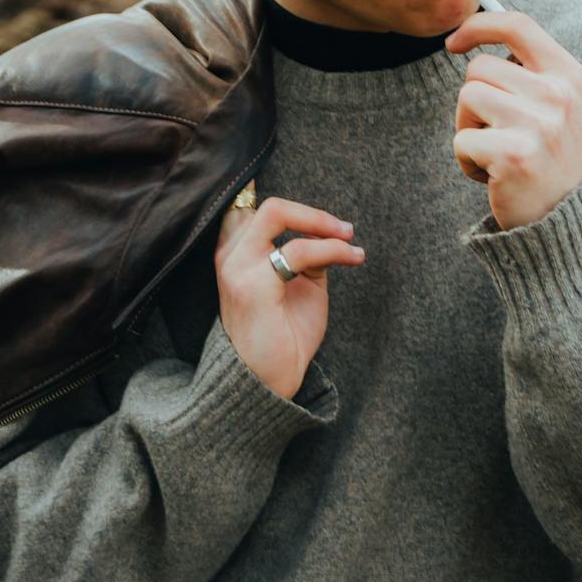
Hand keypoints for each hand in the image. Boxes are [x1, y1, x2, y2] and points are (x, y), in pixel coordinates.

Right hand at [214, 188, 363, 399]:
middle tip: (342, 228)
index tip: (311, 207)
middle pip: (267, 205)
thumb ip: (304, 255)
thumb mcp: (297, 285)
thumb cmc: (282, 336)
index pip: (246, 207)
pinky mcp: (253, 284)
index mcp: (234, 254)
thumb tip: (326, 234)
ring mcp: (237, 267)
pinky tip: (351, 257)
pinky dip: (332, 249)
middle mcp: (230, 256)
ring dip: (323, 224)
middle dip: (312, 211)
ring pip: (278, 214)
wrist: (267, 383)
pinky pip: (300, 250)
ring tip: (349, 241)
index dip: (277, 199)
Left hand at [445, 10, 581, 230]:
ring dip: (469, 129)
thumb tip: (474, 33)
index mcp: (570, 75)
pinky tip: (494, 177)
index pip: (517, 25)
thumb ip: (530, 70)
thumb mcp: (559, 106)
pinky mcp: (513, 155)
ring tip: (497, 154)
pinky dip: (467, 160)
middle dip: (474, 100)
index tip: (454, 43)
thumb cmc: (552, 160)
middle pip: (479, 68)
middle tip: (499, 133)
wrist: (570, 223)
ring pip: (467, 98)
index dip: (478, 26)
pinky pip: (461, 139)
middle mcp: (558, 95)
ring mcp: (538, 124)